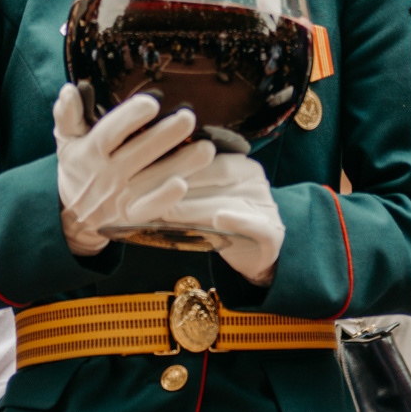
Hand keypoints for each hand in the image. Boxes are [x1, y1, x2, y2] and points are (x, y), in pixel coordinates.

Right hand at [53, 88, 218, 255]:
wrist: (73, 216)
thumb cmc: (77, 167)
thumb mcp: (66, 141)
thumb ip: (67, 115)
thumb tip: (69, 90)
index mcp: (90, 152)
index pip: (111, 132)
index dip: (130, 117)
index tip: (151, 103)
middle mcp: (106, 175)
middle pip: (138, 153)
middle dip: (165, 135)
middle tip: (189, 118)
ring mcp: (120, 197)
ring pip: (152, 178)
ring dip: (180, 165)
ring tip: (206, 149)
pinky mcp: (132, 216)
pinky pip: (150, 208)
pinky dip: (165, 198)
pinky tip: (184, 184)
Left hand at [126, 150, 286, 283]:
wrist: (261, 252)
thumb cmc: (225, 220)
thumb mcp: (205, 198)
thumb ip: (183, 185)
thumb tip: (138, 179)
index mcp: (239, 165)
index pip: (204, 159)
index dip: (172, 165)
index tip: (140, 174)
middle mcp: (254, 181)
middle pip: (215, 176)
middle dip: (177, 186)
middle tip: (144, 196)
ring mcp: (265, 206)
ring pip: (228, 202)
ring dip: (196, 207)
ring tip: (167, 213)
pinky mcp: (272, 233)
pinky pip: (256, 225)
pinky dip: (238, 221)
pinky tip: (219, 220)